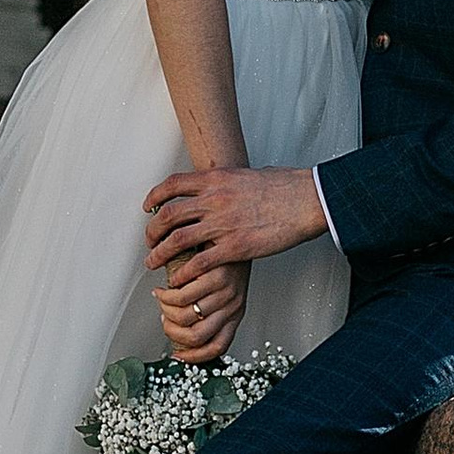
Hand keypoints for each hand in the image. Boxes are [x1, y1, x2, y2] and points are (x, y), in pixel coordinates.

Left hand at [145, 165, 327, 268]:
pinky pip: (199, 262)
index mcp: (215, 179)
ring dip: (159, 253)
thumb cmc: (282, 187)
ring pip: (176, 240)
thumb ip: (226, 182)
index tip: (148, 207)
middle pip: (168, 215)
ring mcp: (222, 224)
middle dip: (152, 230)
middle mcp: (213, 200)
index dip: (154, 196)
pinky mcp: (234, 247)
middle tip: (148, 241)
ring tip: (153, 262)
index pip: (172, 185)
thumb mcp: (246, 175)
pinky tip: (178, 278)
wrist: (305, 200)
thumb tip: (217, 185)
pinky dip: (183, 272)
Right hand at [156, 258, 247, 362]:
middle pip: (195, 336)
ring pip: (186, 316)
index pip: (217, 346)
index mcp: (235, 314)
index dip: (194, 356)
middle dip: (172, 331)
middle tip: (164, 317)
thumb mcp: (227, 289)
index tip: (178, 354)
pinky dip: (169, 295)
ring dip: (166, 310)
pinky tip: (165, 287)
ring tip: (161, 298)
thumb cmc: (228, 260)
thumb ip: (212, 308)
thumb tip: (183, 324)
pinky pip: (184, 295)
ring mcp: (224, 292)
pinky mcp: (215, 275)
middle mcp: (232, 306)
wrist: (238, 230)